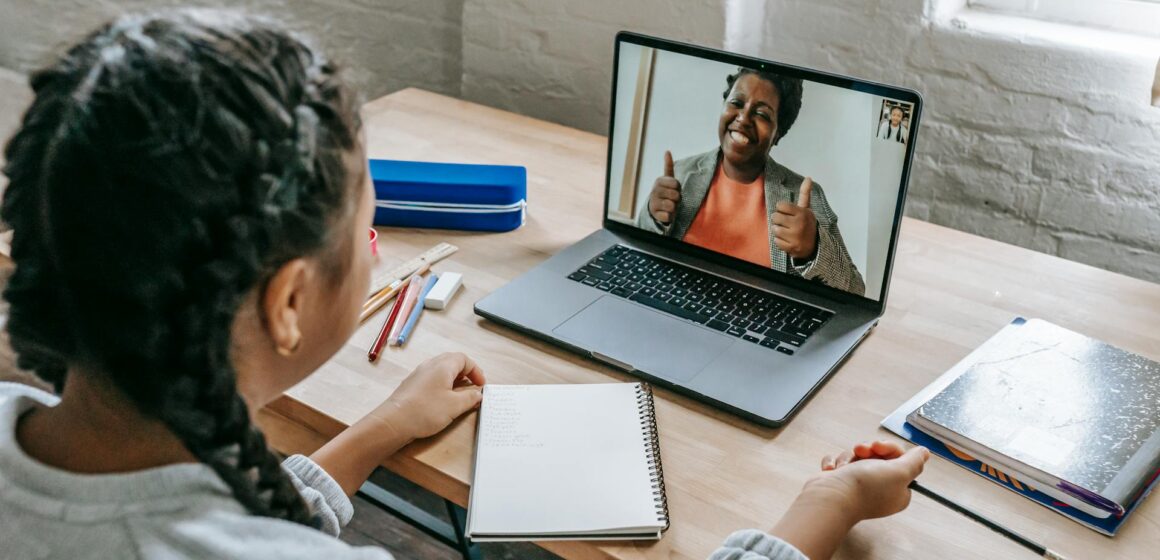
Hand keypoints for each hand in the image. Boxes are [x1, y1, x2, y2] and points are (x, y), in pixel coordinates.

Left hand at [371, 352, 485, 440]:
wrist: (394, 422)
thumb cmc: (425, 411)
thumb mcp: (455, 406)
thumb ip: (470, 398)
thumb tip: (478, 394)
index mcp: (443, 366)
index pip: (464, 359)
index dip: (475, 370)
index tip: (481, 384)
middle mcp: (430, 366)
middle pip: (452, 362)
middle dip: (465, 373)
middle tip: (473, 386)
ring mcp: (419, 374)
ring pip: (441, 370)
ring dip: (453, 379)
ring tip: (460, 394)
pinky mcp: (412, 385)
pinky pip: (431, 379)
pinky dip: (442, 385)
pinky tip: (443, 400)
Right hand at [647, 151, 681, 224]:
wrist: (655, 208)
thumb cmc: (665, 192)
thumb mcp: (667, 180)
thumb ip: (668, 166)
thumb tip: (667, 151)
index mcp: (659, 181)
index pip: (677, 184)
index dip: (678, 188)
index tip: (673, 189)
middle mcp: (654, 191)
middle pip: (676, 195)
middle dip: (677, 199)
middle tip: (672, 199)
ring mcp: (654, 203)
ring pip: (673, 206)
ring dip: (674, 208)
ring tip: (669, 206)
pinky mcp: (655, 214)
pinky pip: (669, 216)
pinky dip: (670, 216)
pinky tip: (665, 213)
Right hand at [766, 441, 928, 559]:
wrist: (831, 497)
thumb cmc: (865, 488)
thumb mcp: (899, 472)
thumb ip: (914, 461)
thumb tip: (924, 453)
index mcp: (898, 490)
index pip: (900, 460)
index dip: (889, 449)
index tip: (878, 447)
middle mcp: (880, 489)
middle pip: (878, 456)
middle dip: (867, 450)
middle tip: (861, 452)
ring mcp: (859, 486)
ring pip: (857, 457)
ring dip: (849, 457)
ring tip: (844, 466)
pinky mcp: (841, 482)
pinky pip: (840, 463)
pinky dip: (835, 464)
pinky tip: (833, 470)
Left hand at [772, 177, 817, 259]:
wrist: (814, 245)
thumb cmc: (806, 224)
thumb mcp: (807, 209)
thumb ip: (805, 194)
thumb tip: (808, 178)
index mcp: (802, 213)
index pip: (780, 205)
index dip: (781, 209)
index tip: (787, 213)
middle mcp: (799, 224)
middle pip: (775, 217)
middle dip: (778, 220)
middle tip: (785, 223)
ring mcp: (795, 237)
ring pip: (774, 229)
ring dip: (778, 230)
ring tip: (786, 231)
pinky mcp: (791, 247)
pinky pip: (776, 241)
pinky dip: (779, 241)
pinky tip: (787, 240)